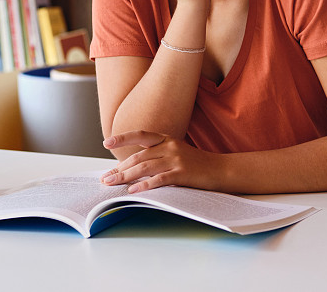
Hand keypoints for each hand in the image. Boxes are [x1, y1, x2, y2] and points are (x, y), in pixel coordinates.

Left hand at [99, 130, 218, 192]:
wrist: (220, 169)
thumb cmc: (195, 164)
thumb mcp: (174, 153)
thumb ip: (155, 156)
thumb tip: (129, 167)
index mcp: (166, 139)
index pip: (140, 135)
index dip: (122, 138)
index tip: (106, 143)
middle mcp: (169, 146)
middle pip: (138, 157)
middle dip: (119, 169)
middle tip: (105, 178)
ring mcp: (176, 159)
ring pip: (144, 168)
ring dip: (126, 177)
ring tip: (112, 184)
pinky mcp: (182, 173)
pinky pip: (159, 180)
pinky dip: (144, 186)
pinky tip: (133, 191)